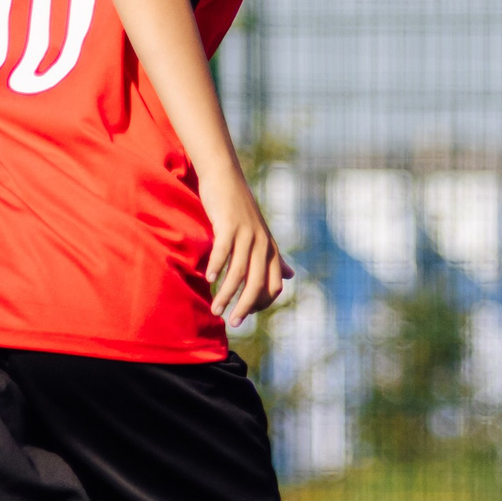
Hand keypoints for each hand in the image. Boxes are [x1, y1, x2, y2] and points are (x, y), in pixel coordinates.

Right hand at [201, 171, 292, 321]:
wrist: (225, 177)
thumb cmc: (240, 209)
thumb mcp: (261, 235)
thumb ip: (275, 258)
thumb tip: (291, 276)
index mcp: (270, 249)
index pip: (273, 286)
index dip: (262, 304)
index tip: (245, 314)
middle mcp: (262, 243)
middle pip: (258, 284)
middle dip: (246, 307)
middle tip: (233, 323)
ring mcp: (247, 233)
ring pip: (240, 272)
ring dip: (227, 294)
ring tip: (216, 309)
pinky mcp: (229, 224)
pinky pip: (224, 251)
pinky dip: (218, 267)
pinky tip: (210, 279)